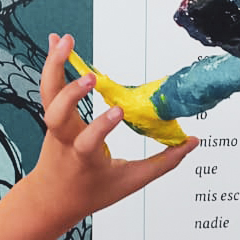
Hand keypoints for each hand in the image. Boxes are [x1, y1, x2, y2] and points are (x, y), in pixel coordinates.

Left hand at [30, 34, 196, 232]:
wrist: (52, 198)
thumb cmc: (90, 192)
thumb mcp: (129, 182)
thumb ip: (162, 163)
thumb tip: (191, 143)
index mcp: (83, 158)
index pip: (88, 142)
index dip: (101, 127)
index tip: (118, 111)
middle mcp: (65, 139)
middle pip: (56, 114)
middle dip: (70, 94)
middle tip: (90, 77)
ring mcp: (54, 126)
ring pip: (48, 93)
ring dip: (55, 65)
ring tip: (65, 40)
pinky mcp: (51, 114)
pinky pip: (49, 86)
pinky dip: (52, 63)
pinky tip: (57, 41)